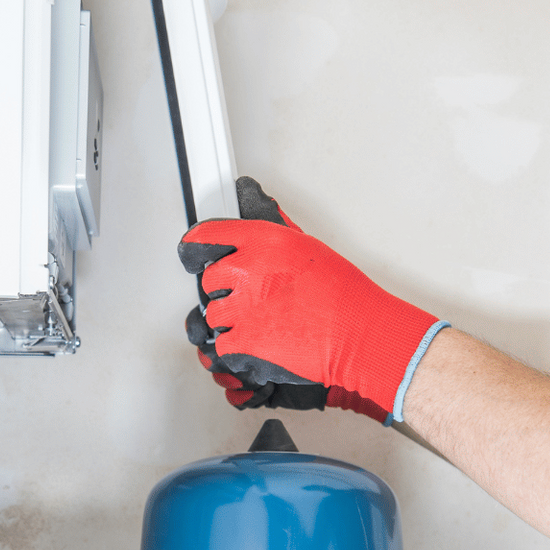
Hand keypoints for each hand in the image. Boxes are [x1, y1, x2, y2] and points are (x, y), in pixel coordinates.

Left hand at [178, 177, 444, 423]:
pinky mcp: (242, 340)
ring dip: (230, 322)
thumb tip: (254, 200)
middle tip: (250, 299)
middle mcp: (246, 270)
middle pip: (208, 280)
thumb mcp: (307, 247)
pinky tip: (259, 343)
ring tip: (261, 324)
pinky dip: (235, 349)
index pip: (207, 237)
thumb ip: (273, 230)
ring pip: (212, 315)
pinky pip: (221, 344)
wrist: (357, 334)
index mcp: (262, 240)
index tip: (192, 253)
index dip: (196, 247)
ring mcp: (241, 307)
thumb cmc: (343, 295)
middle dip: (224, 291)